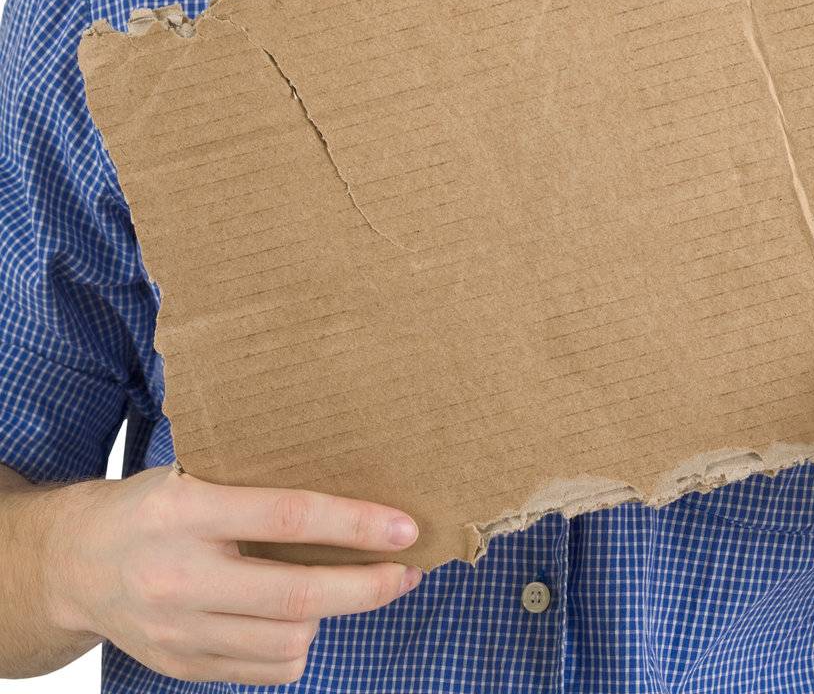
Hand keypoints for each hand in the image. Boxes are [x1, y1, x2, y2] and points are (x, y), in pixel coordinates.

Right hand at [43, 463, 422, 684]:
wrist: (75, 564)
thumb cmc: (151, 506)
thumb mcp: (192, 474)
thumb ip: (253, 483)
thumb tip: (348, 481)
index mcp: (187, 511)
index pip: (289, 517)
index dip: (355, 523)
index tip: (403, 527)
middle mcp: (181, 576)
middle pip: (297, 594)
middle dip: (367, 586)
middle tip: (408, 571)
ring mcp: (179, 631)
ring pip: (288, 640)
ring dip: (333, 615)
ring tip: (351, 586)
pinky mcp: (182, 666)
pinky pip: (264, 668)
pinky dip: (296, 646)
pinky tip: (300, 616)